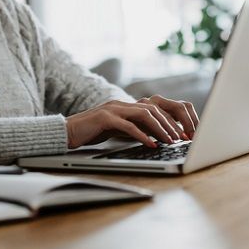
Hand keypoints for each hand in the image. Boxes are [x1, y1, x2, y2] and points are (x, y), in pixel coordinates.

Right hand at [65, 97, 199, 148]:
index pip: (154, 108)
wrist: (67, 131)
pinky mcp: (105, 118)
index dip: (169, 120)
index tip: (181, 134)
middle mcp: (121, 104)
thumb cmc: (92, 133)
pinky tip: (151, 144)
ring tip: (170, 141)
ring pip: (144, 115)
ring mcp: (113, 109)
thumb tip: (154, 137)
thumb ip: (133, 129)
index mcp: (126, 106)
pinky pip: (128, 126)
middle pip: (153, 109)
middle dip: (169, 124)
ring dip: (160, 129)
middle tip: (180, 138)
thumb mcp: (117, 130)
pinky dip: (142, 135)